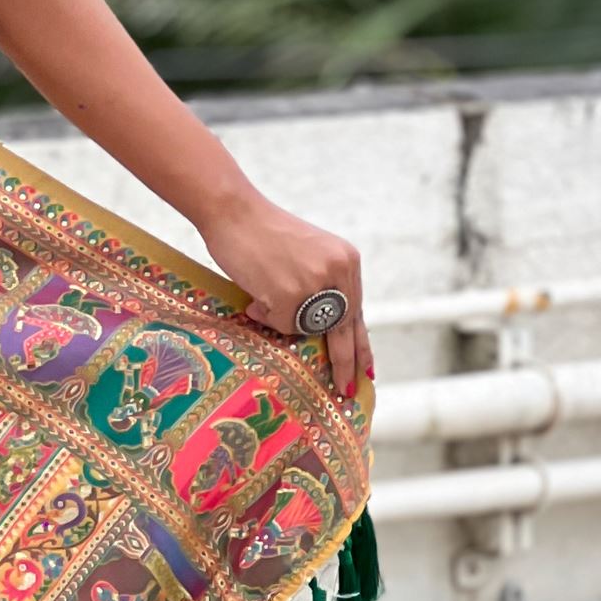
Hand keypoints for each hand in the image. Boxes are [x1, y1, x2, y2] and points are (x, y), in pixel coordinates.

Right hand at [194, 189, 369, 401]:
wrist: (233, 210)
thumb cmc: (261, 232)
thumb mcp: (308, 255)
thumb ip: (322, 285)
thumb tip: (325, 327)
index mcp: (347, 260)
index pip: (357, 311)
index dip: (360, 344)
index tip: (368, 371)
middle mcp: (339, 271)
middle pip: (342, 329)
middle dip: (343, 363)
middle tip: (345, 390)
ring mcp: (315, 284)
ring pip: (304, 328)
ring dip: (281, 318)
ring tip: (263, 291)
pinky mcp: (290, 294)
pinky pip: (280, 324)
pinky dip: (263, 314)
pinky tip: (254, 293)